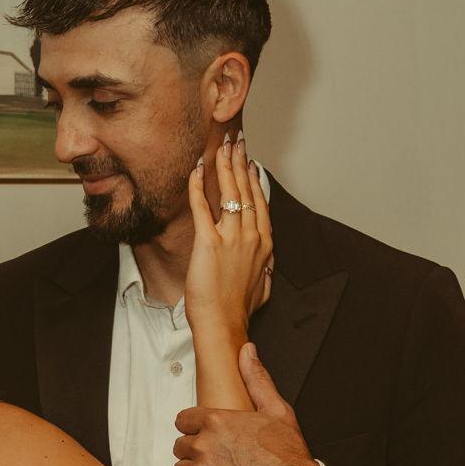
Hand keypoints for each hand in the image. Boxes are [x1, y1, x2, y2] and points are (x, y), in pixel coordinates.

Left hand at [173, 344, 321, 465]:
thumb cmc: (288, 455)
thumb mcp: (276, 410)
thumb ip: (256, 379)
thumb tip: (247, 351)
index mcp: (217, 421)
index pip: (183, 420)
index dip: (195, 428)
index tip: (207, 436)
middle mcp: (205, 445)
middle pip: (180, 445)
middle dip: (196, 450)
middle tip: (218, 459)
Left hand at [183, 133, 272, 328]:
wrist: (224, 324)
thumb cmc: (239, 310)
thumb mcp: (263, 287)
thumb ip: (266, 270)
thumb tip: (268, 265)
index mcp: (265, 243)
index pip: (259, 202)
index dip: (254, 179)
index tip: (250, 162)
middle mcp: (251, 236)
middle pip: (246, 190)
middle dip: (240, 162)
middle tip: (236, 142)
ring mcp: (231, 238)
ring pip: (229, 192)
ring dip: (225, 166)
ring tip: (222, 146)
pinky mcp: (208, 243)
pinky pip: (202, 207)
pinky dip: (197, 186)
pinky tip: (196, 169)